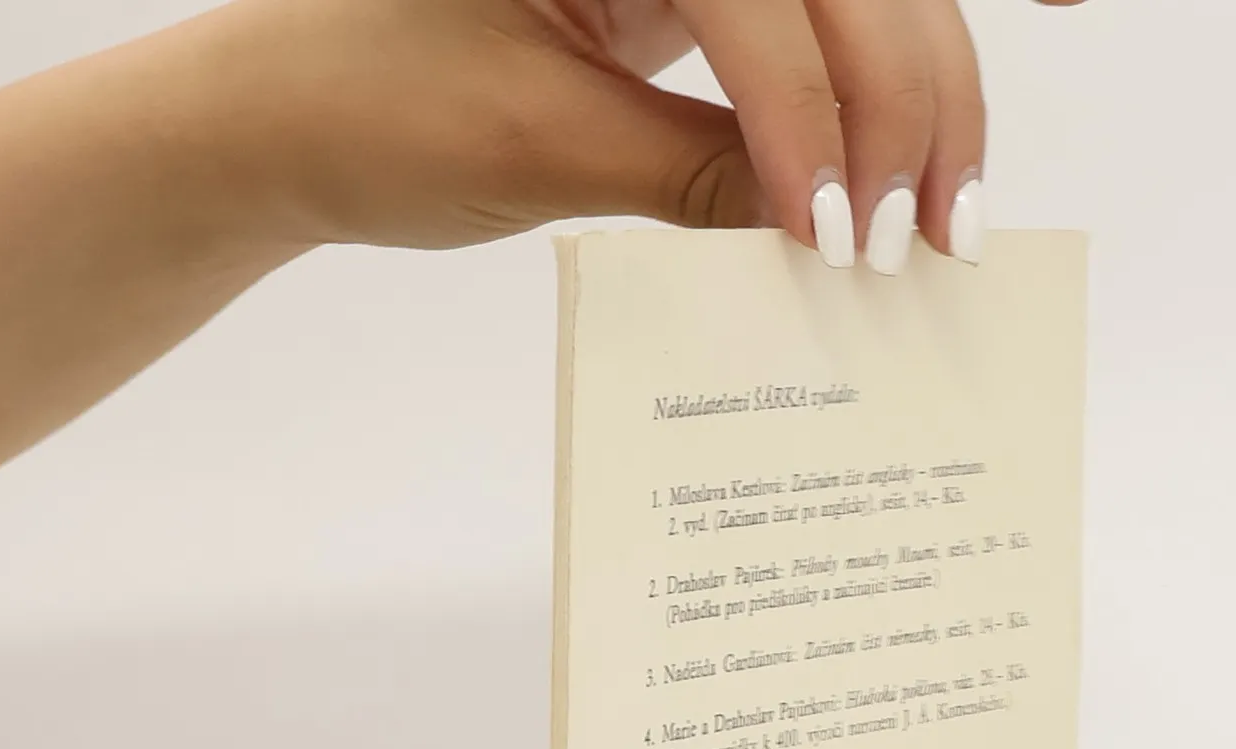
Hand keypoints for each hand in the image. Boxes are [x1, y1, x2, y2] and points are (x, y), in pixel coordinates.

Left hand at [199, 0, 1086, 270]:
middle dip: (906, 99)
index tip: (842, 238)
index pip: (759, 1)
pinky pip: (814, 36)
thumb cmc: (369, 107)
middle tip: (937, 232)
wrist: (288, 119)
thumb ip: (690, 174)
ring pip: (856, 3)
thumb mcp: (538, 146)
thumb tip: (825, 226)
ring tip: (947, 215)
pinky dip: (872, 97)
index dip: (814, 118)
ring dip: (918, 96)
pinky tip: (924, 151)